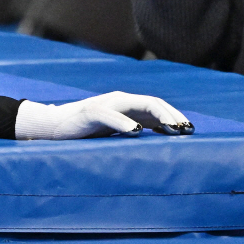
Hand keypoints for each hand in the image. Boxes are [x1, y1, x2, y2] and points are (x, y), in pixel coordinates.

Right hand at [15, 91, 192, 139]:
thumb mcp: (114, 132)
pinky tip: (136, 132)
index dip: (175, 116)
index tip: (190, 131)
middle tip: (186, 131)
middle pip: (153, 102)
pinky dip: (123, 122)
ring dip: (157, 116)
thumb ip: (134, 131)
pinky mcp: (88, 112)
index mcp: (126, 105)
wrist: (52, 128)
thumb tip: (162, 143)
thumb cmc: (85, 133)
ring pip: (137, 104)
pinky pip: (109, 114)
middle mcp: (118, 100)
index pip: (157, 106)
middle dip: (172, 116)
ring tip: (172, 130)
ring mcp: (104, 104)